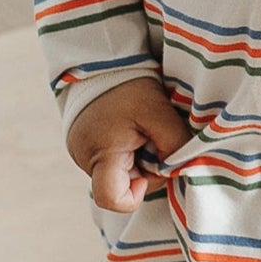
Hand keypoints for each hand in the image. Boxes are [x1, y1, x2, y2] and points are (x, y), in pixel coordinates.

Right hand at [65, 76, 191, 211]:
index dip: (136, 196)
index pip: (112, 200)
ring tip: (138, 130)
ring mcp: (80, 153)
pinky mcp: (82, 145)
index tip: (150, 169)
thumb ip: (175, 144)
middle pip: (121, 187)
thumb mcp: (159, 112)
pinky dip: (125, 152)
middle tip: (151, 138)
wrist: (102, 61)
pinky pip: (110, 162)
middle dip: (144, 170)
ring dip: (136, 160)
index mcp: (100, 154)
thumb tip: (180, 168)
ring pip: (118, 174)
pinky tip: (128, 131)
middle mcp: (83, 159)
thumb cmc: (130, 86)